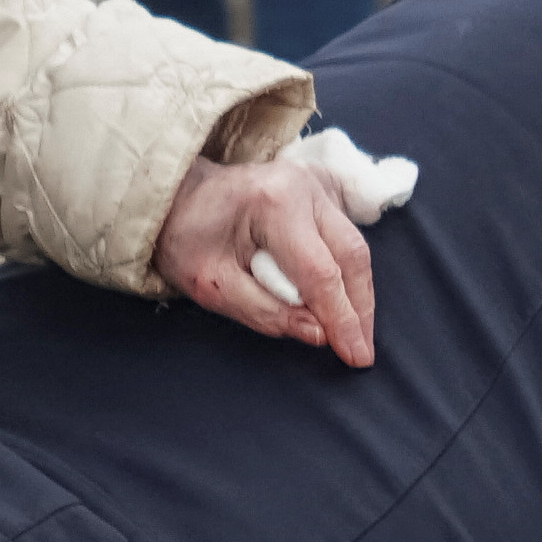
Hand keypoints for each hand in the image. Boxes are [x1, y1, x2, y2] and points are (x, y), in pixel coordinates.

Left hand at [152, 150, 376, 366]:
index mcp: (272, 203)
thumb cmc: (187, 238)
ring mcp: (316, 183)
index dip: (341, 319)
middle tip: (362, 353)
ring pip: (355, 246)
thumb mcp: (211, 285)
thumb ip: (264, 312)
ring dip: (357, 294)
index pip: (320, 272)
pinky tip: (342, 303)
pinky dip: (348, 273)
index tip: (356, 357)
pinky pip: (346, 237)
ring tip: (354, 334)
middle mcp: (303, 186)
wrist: (179, 195)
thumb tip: (319, 334)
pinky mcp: (323, 190)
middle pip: (351, 255)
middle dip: (359, 310)